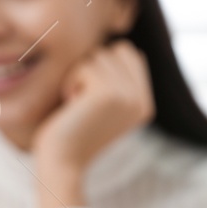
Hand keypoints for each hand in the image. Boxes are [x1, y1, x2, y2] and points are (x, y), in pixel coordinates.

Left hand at [30, 40, 153, 207]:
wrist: (62, 161)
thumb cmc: (72, 130)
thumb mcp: (102, 104)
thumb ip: (117, 78)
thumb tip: (122, 46)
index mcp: (145, 103)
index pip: (130, 53)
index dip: (103, 64)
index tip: (91, 95)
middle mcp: (142, 99)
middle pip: (115, 50)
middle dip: (92, 68)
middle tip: (83, 99)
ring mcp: (129, 96)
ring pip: (98, 56)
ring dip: (78, 76)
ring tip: (77, 105)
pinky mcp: (109, 93)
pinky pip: (84, 66)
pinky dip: (70, 82)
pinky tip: (71, 105)